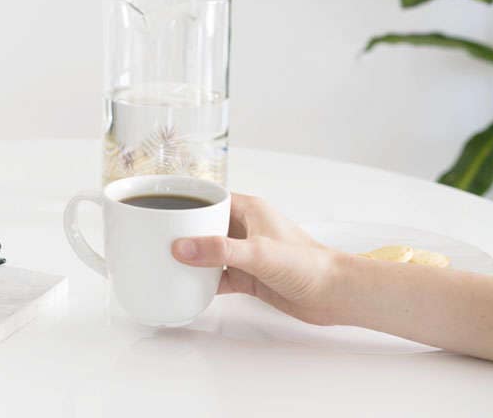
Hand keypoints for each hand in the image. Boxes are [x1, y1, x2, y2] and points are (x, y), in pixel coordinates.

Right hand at [171, 193, 342, 324]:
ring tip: (166, 261)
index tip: (160, 209)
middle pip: (204, 224)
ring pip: (209, 251)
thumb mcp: (259, 253)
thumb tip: (182, 247)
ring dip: (192, 258)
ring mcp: (247, 252)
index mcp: (249, 209)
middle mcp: (246, 228)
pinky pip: (219, 275)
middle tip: (157, 239)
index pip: (209, 198)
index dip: (185, 202)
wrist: (335, 294)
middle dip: (182, 232)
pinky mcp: (250, 275)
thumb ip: (219, 250)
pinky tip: (189, 287)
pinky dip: (204, 281)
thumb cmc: (309, 264)